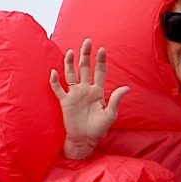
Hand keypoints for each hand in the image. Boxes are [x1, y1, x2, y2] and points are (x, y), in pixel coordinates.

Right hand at [49, 39, 129, 159]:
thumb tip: (127, 87)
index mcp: (98, 92)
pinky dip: (55, 81)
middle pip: (85, 69)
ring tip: (70, 51)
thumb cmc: (99, 128)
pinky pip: (58, 89)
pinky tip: (54, 71)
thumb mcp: (110, 114)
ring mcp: (74, 94)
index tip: (102, 49)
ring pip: (71, 75)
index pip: (100, 72)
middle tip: (87, 41)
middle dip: (86, 56)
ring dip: (70, 63)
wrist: (85, 139)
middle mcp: (85, 90)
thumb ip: (116, 100)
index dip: (101, 61)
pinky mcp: (64, 101)